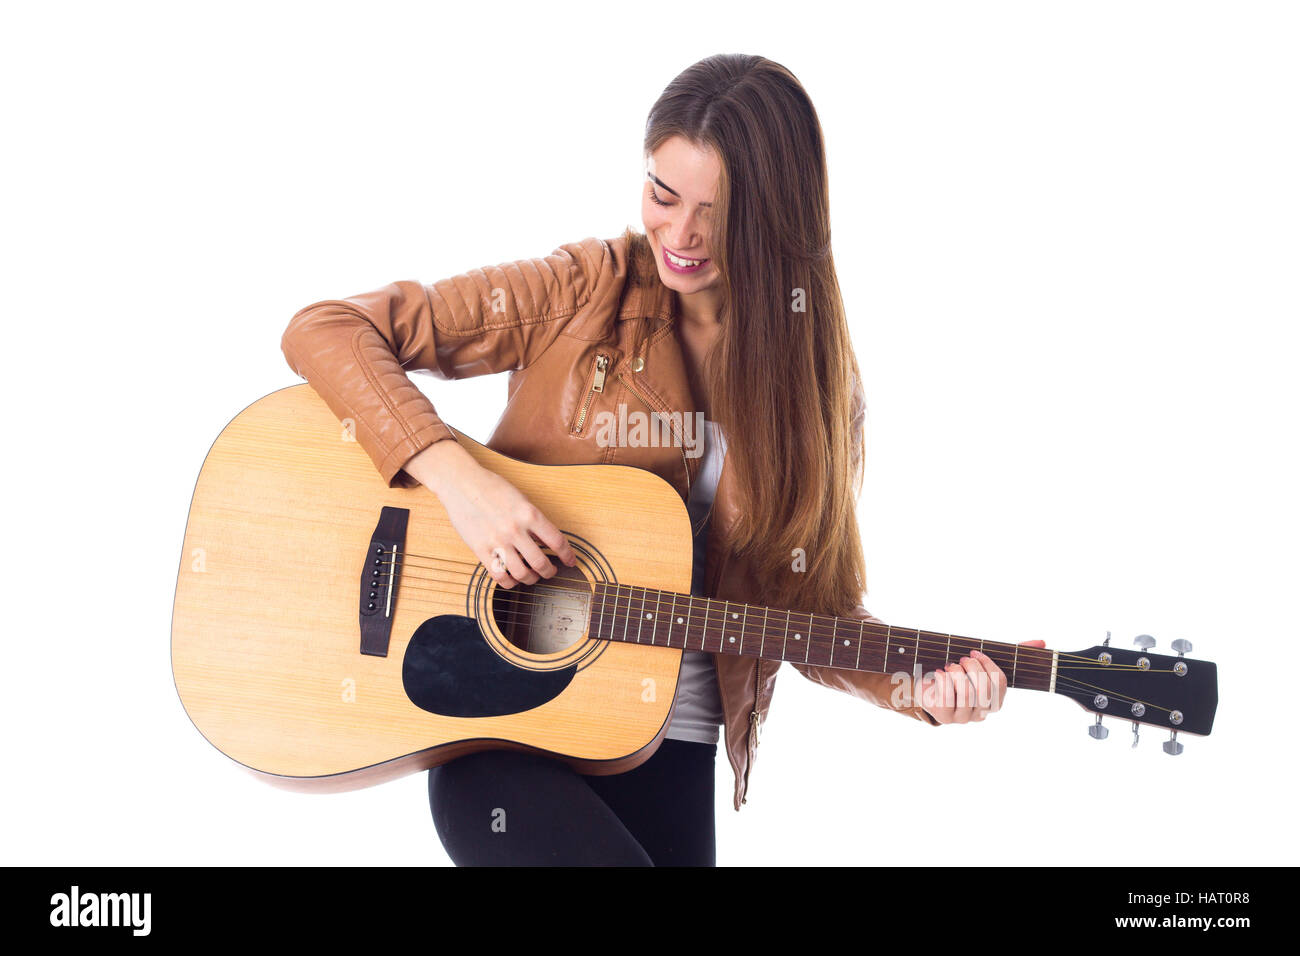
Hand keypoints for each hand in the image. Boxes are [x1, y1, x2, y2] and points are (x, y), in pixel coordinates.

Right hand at [403, 438, 576, 587]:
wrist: (461, 483)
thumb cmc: (491, 487)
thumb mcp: (520, 499)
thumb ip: (533, 520)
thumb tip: (547, 541)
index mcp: (529, 514)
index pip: (557, 541)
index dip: (567, 555)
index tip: (571, 561)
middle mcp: (515, 529)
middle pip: (541, 563)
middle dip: (550, 572)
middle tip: (551, 572)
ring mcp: (498, 541)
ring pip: (522, 573)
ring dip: (531, 579)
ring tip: (532, 576)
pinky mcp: (481, 550)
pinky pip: (499, 576)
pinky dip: (509, 582)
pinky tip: (512, 579)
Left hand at [919, 639, 1046, 723]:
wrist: (929, 686)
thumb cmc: (960, 673)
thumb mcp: (983, 662)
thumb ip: (1013, 653)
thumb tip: (1042, 642)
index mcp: (995, 702)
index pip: (1000, 682)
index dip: (987, 664)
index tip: (975, 651)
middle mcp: (981, 713)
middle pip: (984, 689)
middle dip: (972, 667)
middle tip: (962, 658)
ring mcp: (963, 717)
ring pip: (966, 693)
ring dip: (956, 672)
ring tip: (950, 666)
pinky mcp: (944, 716)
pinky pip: (946, 696)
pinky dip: (942, 679)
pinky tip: (939, 673)